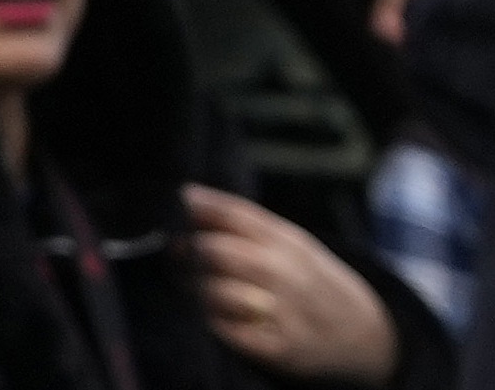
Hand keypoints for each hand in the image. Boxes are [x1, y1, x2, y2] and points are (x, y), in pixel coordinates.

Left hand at [186, 185, 400, 380]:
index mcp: (291, 244)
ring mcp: (287, 316)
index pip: (235, 215)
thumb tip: (186, 197)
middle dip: (188, 251)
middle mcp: (290, 276)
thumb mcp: (293, 245)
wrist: (370, 338)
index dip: (196, 207)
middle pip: (216, 252)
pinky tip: (213, 316)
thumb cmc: (314, 283)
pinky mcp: (281, 351)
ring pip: (216, 293)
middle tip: (178, 254)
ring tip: (192, 286)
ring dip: (194, 288)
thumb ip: (243, 222)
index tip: (177, 206)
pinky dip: (211, 322)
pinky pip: (227, 332)